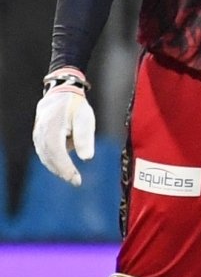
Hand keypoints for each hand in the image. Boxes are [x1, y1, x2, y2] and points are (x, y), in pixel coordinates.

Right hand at [33, 69, 93, 186]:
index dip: (66, 169)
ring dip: (57, 169)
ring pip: (45, 157)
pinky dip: (52, 163)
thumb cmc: (75, 106)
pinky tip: (62, 169)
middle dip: (62, 172)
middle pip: (49, 158)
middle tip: (76, 182)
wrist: (60, 94)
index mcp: (52, 128)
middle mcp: (41, 133)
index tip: (76, 180)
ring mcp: (37, 136)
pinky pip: (44, 153)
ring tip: (71, 177)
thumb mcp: (85, 118)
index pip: (57, 153)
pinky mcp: (38, 138)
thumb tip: (87, 158)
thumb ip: (85, 137)